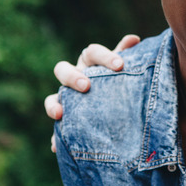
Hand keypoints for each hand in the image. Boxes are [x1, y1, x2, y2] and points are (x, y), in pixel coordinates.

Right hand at [45, 34, 139, 150]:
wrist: (118, 109)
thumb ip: (128, 54)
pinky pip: (55, 129)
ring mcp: (66, 98)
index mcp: (90, 61)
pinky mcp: (65, 121)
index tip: (120, 65)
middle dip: (72, 76)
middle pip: (63, 69)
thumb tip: (134, 38)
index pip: (92, 52)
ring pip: (51, 98)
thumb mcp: (125, 71)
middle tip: (86, 86)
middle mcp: (74, 77)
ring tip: (59, 114)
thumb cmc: (120, 82)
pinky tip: (56, 146)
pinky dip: (55, 138)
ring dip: (52, 105)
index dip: (104, 56)